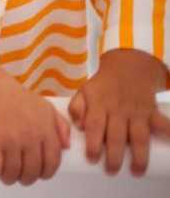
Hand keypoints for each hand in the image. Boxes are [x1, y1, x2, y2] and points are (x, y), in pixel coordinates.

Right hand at [0, 63, 70, 185]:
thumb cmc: (15, 98)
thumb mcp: (45, 107)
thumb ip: (60, 125)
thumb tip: (66, 146)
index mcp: (45, 129)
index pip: (52, 162)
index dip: (45, 173)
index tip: (38, 174)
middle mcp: (30, 136)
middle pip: (32, 171)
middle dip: (26, 178)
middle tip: (20, 176)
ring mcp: (11, 139)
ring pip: (13, 172)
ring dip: (9, 178)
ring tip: (6, 175)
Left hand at [68, 48, 169, 175]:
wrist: (128, 67)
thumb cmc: (103, 85)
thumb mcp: (84, 91)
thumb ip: (76, 107)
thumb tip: (78, 125)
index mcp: (99, 105)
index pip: (95, 126)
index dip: (93, 144)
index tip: (92, 159)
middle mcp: (117, 110)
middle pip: (116, 136)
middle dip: (114, 156)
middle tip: (111, 171)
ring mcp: (136, 111)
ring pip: (139, 135)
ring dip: (139, 155)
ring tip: (137, 171)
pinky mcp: (151, 111)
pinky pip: (161, 123)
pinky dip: (167, 132)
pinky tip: (168, 142)